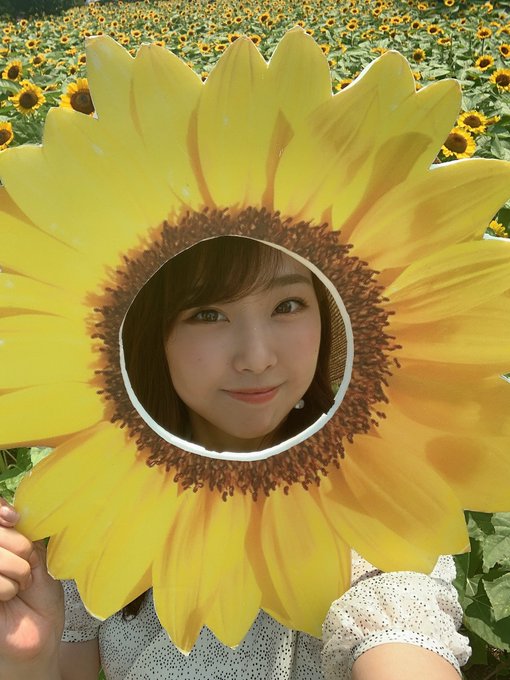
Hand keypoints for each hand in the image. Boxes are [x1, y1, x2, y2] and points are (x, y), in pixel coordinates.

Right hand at [0, 499, 63, 665]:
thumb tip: (15, 515)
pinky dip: (7, 587)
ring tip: (21, 585)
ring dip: (16, 570)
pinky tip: (10, 598)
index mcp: (3, 541)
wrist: (40, 632)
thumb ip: (25, 536)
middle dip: (18, 547)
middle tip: (27, 566)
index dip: (0, 511)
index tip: (13, 518)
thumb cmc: (41, 595)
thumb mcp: (38, 557)